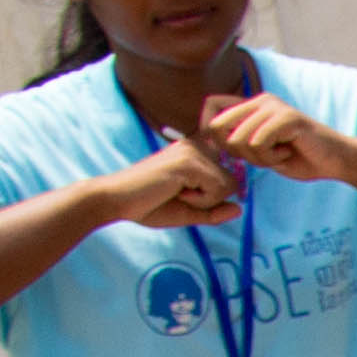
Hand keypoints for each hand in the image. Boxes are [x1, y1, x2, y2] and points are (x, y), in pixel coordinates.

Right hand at [105, 130, 240, 230]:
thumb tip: (240, 209)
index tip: (186, 193)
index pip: (229, 178)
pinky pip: (217, 189)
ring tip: (176, 193)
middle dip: (210, 200)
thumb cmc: (148, 205)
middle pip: (232, 182)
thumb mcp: (188, 212)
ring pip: (228, 186)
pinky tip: (176, 192)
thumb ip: (213, 211)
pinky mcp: (191, 160)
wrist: (117, 200)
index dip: (214, 196)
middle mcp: (197, 145)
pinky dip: (200, 200)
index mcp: (196, 152)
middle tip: (179, 195)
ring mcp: (194, 150)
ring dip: (204, 200)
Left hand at [201, 93, 356, 187]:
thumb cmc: (301, 158)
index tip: (232, 152)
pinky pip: (259, 144)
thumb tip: (210, 140)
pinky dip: (271, 158)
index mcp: (252, 105)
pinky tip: (288, 153)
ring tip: (280, 155)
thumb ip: (240, 142)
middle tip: (261, 156)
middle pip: (218, 128)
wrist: (337, 160)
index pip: (210, 107)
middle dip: (235, 152)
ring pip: (239, 140)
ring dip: (258, 158)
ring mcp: (273, 107)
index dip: (211, 133)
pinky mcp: (286, 117)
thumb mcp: (262, 151)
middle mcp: (260, 100)